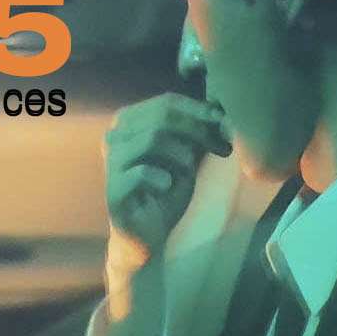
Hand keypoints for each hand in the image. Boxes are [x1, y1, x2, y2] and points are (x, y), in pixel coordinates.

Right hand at [103, 93, 228, 262]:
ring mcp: (111, 162)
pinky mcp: (114, 189)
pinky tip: (167, 187)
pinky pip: (142, 172)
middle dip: (198, 131)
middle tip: (223, 148)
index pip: (167, 102)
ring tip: (189, 172)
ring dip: (182, 155)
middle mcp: (115, 136)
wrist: (149, 233)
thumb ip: (198, 132)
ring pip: (152, 139)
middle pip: (162, 117)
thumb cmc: (167, 191)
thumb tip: (219, 107)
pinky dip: (164, 178)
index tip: (224, 123)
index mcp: (129, 122)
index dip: (199, 111)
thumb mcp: (188, 156)